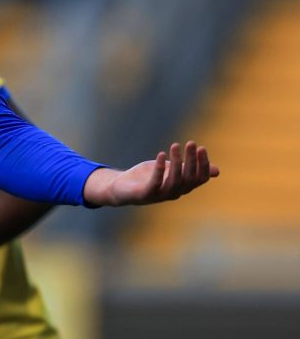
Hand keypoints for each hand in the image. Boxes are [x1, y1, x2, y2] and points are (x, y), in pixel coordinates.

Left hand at [84, 141, 218, 206]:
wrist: (122, 188)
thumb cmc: (148, 178)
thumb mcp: (171, 171)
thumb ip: (189, 169)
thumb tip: (217, 171)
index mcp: (183, 188)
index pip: (200, 178)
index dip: (203, 164)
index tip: (201, 148)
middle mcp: (174, 193)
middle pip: (188, 178)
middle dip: (191, 160)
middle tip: (191, 143)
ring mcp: (160, 195)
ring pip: (174, 180)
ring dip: (176, 162)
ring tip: (175, 146)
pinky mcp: (145, 194)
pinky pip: (155, 183)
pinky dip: (159, 169)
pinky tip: (161, 155)